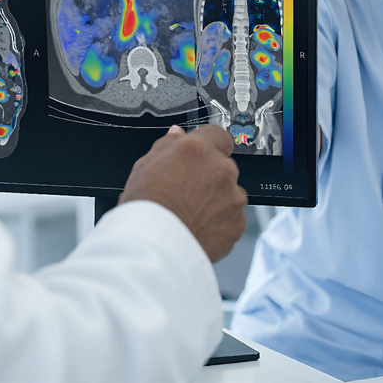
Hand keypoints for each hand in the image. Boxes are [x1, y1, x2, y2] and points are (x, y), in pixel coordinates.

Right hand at [119, 125, 246, 262]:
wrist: (153, 247)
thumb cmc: (144, 208)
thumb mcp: (144, 166)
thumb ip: (167, 145)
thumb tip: (177, 134)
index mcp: (198, 150)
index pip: (218, 135)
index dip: (210, 145)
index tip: (203, 156)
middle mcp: (221, 170)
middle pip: (224, 166)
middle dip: (210, 176)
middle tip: (187, 192)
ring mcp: (233, 198)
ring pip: (230, 194)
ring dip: (217, 200)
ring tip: (191, 215)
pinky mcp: (237, 224)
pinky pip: (232, 219)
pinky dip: (220, 223)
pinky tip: (198, 228)